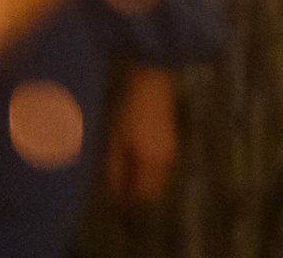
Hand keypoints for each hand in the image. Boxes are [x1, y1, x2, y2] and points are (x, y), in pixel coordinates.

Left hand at [104, 66, 178, 203]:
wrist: (150, 82)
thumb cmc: (129, 111)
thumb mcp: (115, 141)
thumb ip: (115, 169)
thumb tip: (113, 191)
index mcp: (152, 162)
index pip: (142, 194)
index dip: (127, 200)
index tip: (112, 199)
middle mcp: (165, 160)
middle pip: (152, 189)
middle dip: (135, 192)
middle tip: (116, 188)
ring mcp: (170, 150)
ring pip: (156, 178)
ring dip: (141, 180)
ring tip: (121, 172)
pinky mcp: (169, 141)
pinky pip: (158, 166)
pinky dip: (146, 169)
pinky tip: (132, 158)